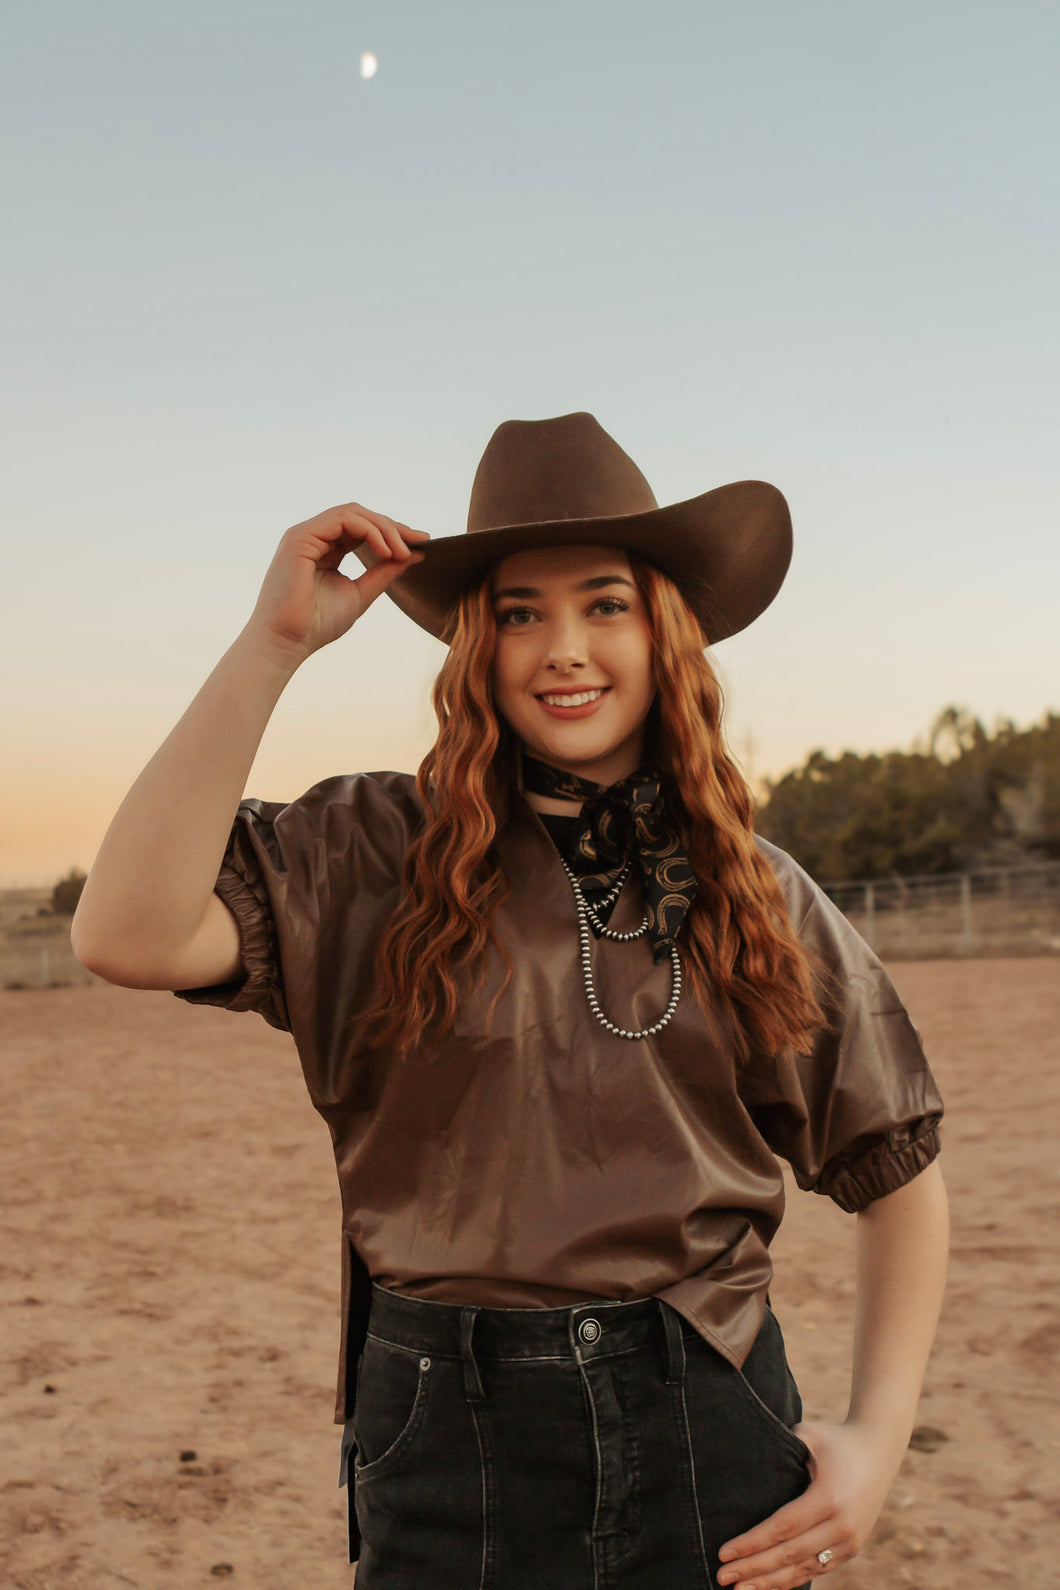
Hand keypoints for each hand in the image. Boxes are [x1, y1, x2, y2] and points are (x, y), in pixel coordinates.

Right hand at [245, 504, 429, 662]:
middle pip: (360, 515)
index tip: (422, 543)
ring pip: (353, 512)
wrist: (287, 641)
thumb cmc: (317, 624)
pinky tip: (385, 551)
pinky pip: (342, 519)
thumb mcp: (361, 593)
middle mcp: (314, 537)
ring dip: (384, 528)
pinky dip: (369, 531)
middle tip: (419, 542)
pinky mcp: (300, 536)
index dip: (392, 532)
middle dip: (392, 527)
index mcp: (326, 549)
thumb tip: (416, 554)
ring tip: (402, 551)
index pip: (363, 529)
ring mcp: (305, 534)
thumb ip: (384, 572)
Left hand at [715, 1420, 901, 1588]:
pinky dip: (791, 1581)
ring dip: (769, 1583)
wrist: (878, 1452)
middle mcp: (842, 1525)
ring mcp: (849, 1541)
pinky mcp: (851, 1550)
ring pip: (803, 1570)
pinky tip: (767, 1586)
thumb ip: (780, 1449)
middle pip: (789, 1554)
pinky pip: (816, 1570)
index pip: (782, 1528)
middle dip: (753, 1568)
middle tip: (721, 1576)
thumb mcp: (809, 1435)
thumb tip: (742, 1461)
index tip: (724, 1552)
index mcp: (829, 1497)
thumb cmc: (835, 1440)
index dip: (752, 1543)